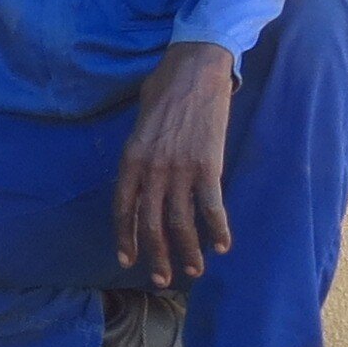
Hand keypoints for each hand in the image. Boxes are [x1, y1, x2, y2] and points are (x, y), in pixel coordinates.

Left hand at [114, 41, 234, 286]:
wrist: (196, 67)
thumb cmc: (165, 88)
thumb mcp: (139, 121)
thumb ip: (139, 153)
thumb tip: (142, 178)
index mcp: (130, 159)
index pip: (123, 209)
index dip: (126, 239)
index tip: (129, 260)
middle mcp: (152, 169)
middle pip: (151, 224)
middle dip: (157, 257)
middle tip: (162, 280)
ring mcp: (180, 169)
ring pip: (181, 223)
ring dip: (188, 252)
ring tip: (194, 272)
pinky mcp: (208, 165)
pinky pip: (211, 206)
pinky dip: (218, 229)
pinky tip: (224, 246)